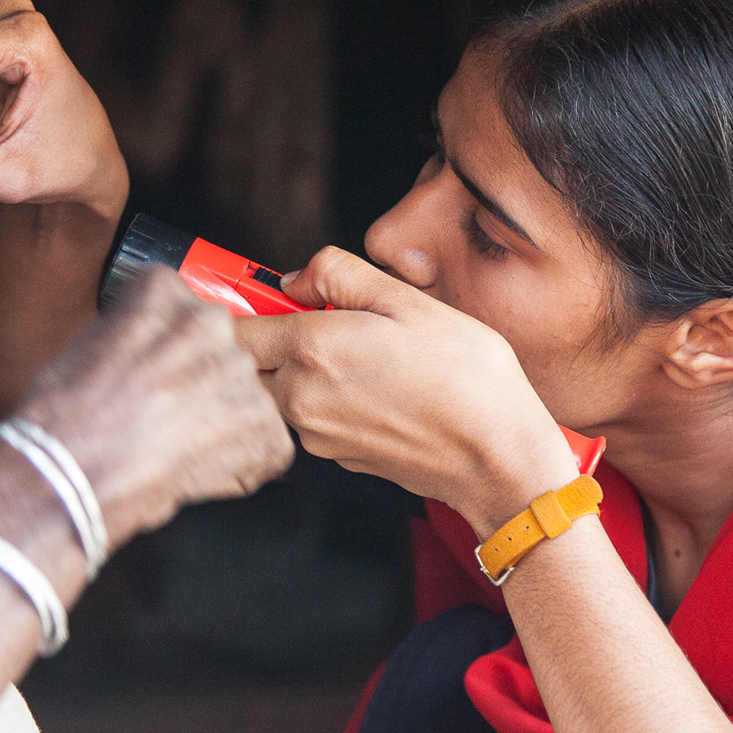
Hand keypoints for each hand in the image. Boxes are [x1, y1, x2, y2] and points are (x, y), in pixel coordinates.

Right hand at [12, 267, 294, 544]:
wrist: (68, 474)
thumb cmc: (63, 420)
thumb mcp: (88, 344)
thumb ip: (136, 334)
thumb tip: (153, 351)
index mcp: (164, 292)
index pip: (185, 312)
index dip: (169, 354)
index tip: (155, 376)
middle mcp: (210, 323)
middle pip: (219, 352)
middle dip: (201, 386)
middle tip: (165, 418)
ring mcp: (239, 373)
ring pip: (244, 397)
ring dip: (221, 423)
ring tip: (175, 447)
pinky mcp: (263, 426)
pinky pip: (266, 444)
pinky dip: (241, 464)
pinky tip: (196, 469)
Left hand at [232, 247, 575, 533]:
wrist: (496, 457)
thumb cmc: (466, 378)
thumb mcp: (408, 301)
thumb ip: (338, 275)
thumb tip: (294, 280)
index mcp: (312, 350)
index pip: (236, 328)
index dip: (246, 306)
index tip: (264, 297)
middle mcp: (301, 398)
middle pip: (251, 364)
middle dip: (273, 339)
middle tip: (322, 320)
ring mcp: (315, 435)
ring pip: (281, 392)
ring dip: (302, 371)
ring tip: (363, 355)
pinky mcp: (335, 457)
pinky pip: (312, 418)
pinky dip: (329, 400)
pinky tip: (379, 389)